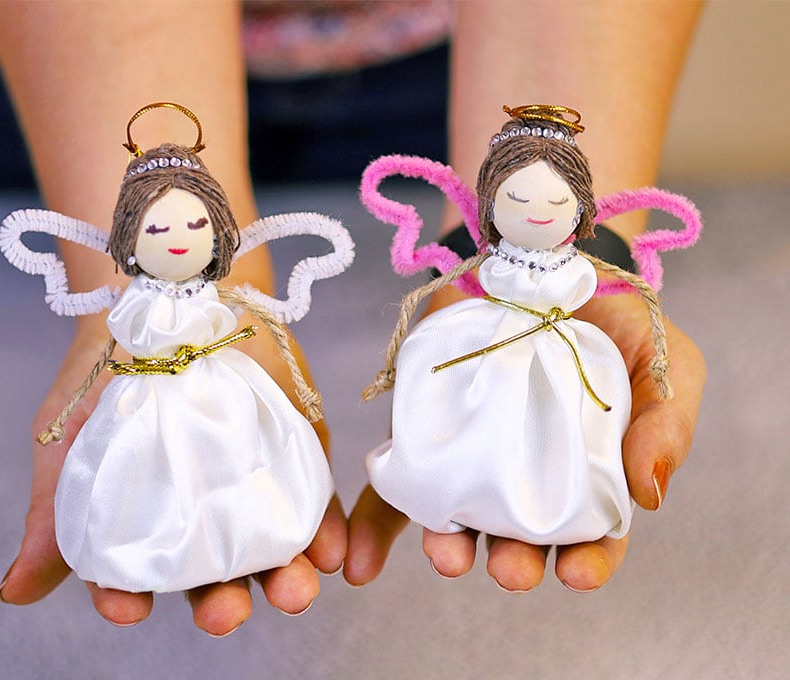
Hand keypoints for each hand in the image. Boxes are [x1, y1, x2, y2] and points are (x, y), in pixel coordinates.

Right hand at [0, 313, 346, 633]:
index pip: (136, 577)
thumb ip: (55, 513)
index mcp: (146, 524)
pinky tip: (332, 552)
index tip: (126, 607)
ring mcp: (253, 487)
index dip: (129, 597)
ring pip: (273, 550)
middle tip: (223, 613)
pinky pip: (316, 501)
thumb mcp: (71, 437)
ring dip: (287, 578)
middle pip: (214, 577)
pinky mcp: (297, 455)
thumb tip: (14, 592)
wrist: (172, 298)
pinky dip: (326, 529)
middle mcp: (203, 518)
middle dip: (221, 601)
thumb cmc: (111, 373)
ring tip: (294, 592)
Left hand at [344, 287, 704, 591]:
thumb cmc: (618, 323)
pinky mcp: (426, 424)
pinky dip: (377, 525)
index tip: (578, 572)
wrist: (548, 262)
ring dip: (450, 547)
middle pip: (517, 538)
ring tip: (449, 555)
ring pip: (456, 517)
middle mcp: (525, 474)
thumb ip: (665, 426)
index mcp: (587, 475)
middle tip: (510, 569)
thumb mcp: (666, 365)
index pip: (592, 536)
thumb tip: (650, 497)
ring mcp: (472, 450)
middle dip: (513, 562)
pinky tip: (360, 561)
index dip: (589, 561)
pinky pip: (397, 480)